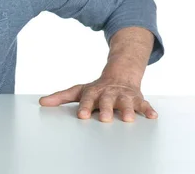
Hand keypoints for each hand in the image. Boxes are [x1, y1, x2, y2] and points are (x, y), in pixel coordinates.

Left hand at [38, 77, 157, 121]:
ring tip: (129, 119)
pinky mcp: (137, 99)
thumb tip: (42, 102)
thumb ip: (61, 97)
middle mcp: (109, 93)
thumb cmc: (97, 89)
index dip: (85, 107)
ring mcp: (124, 96)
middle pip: (107, 100)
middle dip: (106, 109)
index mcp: (94, 92)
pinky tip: (152, 116)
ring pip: (126, 102)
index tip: (81, 115)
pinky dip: (148, 110)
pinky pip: (144, 104)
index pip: (88, 99)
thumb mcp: (79, 91)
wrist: (120, 76)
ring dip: (128, 109)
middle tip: (104, 119)